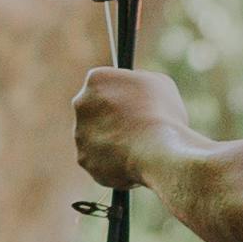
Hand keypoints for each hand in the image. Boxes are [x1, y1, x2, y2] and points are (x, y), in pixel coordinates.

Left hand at [71, 65, 192, 191]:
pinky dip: (112, 162)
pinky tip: (132, 161)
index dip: (122, 93)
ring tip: (138, 146)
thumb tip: (136, 88)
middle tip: (135, 125)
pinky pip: (98, 159)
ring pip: (95, 135)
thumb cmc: (163, 115)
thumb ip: (140, 80)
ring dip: (111, 139)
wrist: (157, 153)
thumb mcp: (159, 83)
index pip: (104, 82)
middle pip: (94, 108)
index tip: (135, 103)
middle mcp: (81, 103)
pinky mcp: (84, 159)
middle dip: (110, 116)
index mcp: (96, 79)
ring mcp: (80, 133)